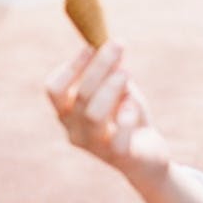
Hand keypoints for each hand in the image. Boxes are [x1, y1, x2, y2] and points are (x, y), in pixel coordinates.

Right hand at [46, 42, 169, 184]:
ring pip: (94, 114)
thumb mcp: (116, 88)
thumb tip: (107, 46)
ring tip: (126, 73)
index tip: (91, 47)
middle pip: (80, 95)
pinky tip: (132, 105)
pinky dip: (126, 116)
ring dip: (111, 88)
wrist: (148, 153)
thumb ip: (109, 71)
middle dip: (99, 66)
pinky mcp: (119, 157)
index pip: (54, 89)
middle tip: (118, 45)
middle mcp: (74, 130)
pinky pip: (118, 137)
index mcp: (67, 112)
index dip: (71, 67)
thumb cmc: (126, 114)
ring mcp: (94, 147)